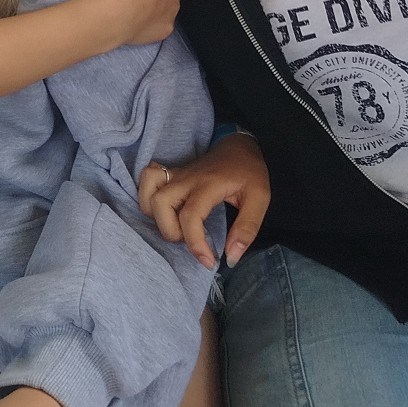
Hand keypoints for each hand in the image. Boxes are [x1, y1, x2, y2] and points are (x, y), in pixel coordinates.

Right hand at [138, 133, 269, 270]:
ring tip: (178, 228)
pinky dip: (148, 199)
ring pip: (148, 193)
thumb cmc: (250, 172)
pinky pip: (147, 182)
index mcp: (208, 184)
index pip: (190, 216)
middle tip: (192, 239)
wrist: (240, 146)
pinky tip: (164, 212)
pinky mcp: (171, 176)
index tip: (208, 261)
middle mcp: (186, 178)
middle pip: (160, 204)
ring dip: (157, 218)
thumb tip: (231, 258)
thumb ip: (247, 228)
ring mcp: (176, 175)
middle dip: (171, 231)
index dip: (195, 245)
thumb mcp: (260, 198)